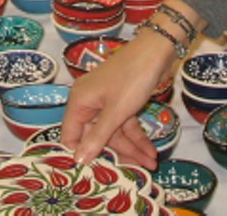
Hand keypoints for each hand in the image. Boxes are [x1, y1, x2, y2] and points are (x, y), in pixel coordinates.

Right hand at [60, 28, 173, 166]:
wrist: (156, 51)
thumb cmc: (132, 78)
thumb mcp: (116, 111)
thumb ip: (97, 137)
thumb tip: (77, 160)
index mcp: (79, 102)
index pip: (70, 136)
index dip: (79, 155)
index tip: (92, 175)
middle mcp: (89, 103)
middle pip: (96, 137)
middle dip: (117, 154)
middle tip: (132, 173)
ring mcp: (106, 102)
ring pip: (114, 132)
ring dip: (132, 148)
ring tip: (151, 165)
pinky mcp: (121, 101)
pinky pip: (124, 124)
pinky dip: (136, 137)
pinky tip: (150, 152)